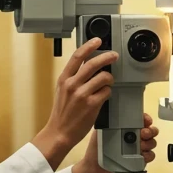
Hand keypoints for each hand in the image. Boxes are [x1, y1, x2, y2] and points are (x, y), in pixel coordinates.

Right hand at [33, 37, 117, 167]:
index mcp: (64, 79)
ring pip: (103, 77)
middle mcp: (72, 85)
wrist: (59, 132)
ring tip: (109, 81)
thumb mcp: (62, 91)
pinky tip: (104, 95)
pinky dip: (108, 91)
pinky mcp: (92, 105)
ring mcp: (82, 95)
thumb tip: (88, 66)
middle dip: (107, 57)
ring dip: (109, 78)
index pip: (77, 56)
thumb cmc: (62, 113)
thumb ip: (73, 78)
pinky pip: (107, 92)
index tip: (97, 41)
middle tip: (114, 55)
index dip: (89, 46)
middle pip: (93, 64)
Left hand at [72, 114, 159, 172]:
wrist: (95, 171)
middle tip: (143, 134)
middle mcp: (133, 138)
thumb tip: (115, 110)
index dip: (146, 119)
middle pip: (150, 131)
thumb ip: (109, 122)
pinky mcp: (139, 162)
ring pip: (151, 143)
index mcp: (125, 129)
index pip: (140, 120)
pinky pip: (150, 156)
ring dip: (149, 143)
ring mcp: (138, 150)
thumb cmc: (96, 150)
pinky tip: (142, 156)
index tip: (146, 120)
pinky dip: (148, 155)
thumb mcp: (100, 132)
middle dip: (150, 131)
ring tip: (141, 146)